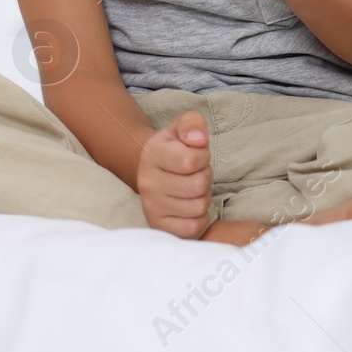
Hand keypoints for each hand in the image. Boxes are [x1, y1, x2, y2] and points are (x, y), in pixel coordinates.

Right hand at [137, 111, 212, 238]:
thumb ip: (192, 123)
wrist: (151, 170)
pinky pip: (193, 227)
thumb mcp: (182, 127)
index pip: (191, 160)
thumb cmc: (174, 148)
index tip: (197, 155)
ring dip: (203, 197)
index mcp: (152, 155)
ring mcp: (151, 207)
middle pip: (198, 185)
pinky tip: (190, 205)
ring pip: (198, 207)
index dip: (202, 157)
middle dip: (204, 177)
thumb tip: (198, 139)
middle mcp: (147, 183)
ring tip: (191, 188)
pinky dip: (200, 218)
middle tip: (194, 173)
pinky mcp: (159, 226)